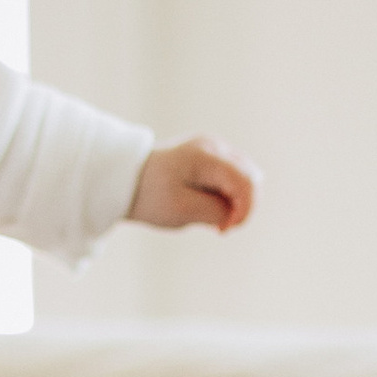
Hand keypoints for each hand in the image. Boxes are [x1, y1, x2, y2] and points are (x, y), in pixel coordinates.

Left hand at [133, 136, 256, 232]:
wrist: (126, 179)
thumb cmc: (150, 194)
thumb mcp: (181, 210)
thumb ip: (215, 211)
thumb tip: (237, 212)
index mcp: (206, 156)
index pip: (246, 181)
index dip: (244, 210)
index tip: (223, 231)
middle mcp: (215, 146)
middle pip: (251, 177)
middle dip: (242, 206)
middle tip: (219, 228)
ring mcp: (214, 148)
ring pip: (245, 177)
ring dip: (236, 201)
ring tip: (211, 217)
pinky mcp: (211, 156)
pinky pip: (233, 177)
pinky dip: (228, 195)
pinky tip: (209, 206)